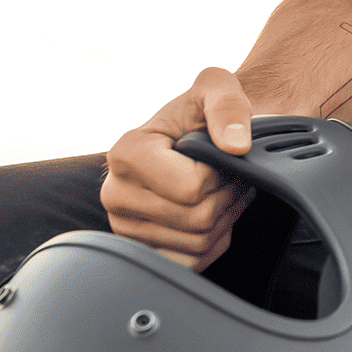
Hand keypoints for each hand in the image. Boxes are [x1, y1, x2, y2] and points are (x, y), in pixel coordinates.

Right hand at [102, 67, 255, 269]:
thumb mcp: (217, 88)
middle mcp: (115, 193)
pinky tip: (211, 214)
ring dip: (223, 218)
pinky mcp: (143, 249)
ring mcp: (125, 226)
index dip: (220, 174)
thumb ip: (228, 106)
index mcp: (126, 152)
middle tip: (228, 175)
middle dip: (226, 197)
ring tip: (220, 191)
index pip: (191, 188)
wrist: (196, 135)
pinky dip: (213, 242)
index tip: (218, 155)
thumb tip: (235, 145)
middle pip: (196, 219)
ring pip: (198, 244)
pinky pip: (192, 264)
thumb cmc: (203, 112)